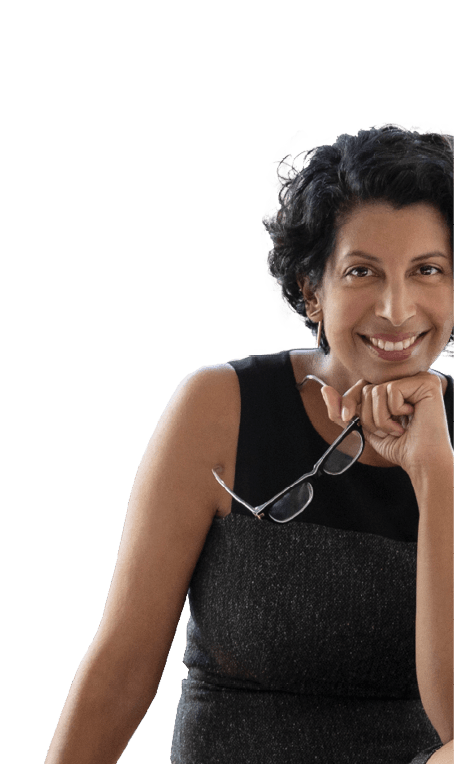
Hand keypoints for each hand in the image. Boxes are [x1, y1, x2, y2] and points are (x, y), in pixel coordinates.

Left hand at [320, 371, 452, 476]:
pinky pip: (391, 390)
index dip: (349, 401)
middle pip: (366, 387)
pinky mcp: (426, 382)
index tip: (346, 417)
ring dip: (381, 418)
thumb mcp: (364, 426)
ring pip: (376, 390)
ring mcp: (417, 378)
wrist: (420, 461)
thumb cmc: (399, 445)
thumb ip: (344, 410)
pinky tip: (409, 420)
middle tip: (386, 430)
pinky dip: (394, 412)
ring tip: (398, 428)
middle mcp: (406, 379)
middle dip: (368, 416)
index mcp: (394, 387)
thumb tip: (324, 389)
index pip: (361, 385)